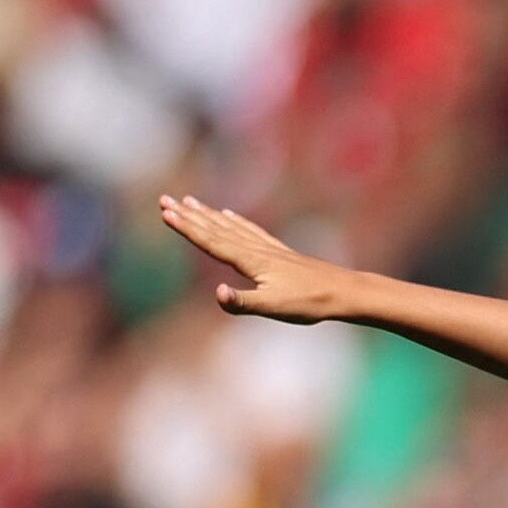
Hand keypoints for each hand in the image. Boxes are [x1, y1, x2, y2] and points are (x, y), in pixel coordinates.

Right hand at [159, 194, 345, 322]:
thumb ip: (242, 302)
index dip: (187, 228)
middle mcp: (256, 249)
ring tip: (189, 201)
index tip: (165, 213)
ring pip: (230, 226)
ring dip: (207, 214)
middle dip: (189, 216)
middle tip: (164, 200)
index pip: (212, 241)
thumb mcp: (273, 308)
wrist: (342, 292)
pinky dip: (235, 220)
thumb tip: (216, 293)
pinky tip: (228, 214)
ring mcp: (268, 248)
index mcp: (250, 261)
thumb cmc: (308, 303)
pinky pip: (250, 230)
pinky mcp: (279, 252)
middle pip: (216, 228)